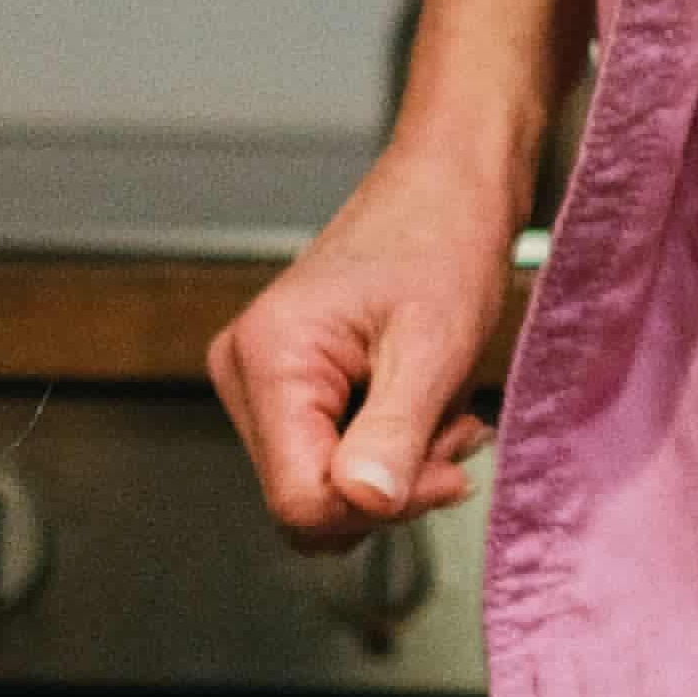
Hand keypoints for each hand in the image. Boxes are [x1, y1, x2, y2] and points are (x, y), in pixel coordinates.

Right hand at [208, 142, 511, 548]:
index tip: (441, 470)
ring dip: (397, 468)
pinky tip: (422, 407)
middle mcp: (246, 371)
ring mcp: (262, 380)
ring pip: (324, 487)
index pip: (298, 503)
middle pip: (308, 502)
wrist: (447, 190)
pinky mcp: (288, 385)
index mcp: (268, 357)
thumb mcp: (433, 347)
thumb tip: (365, 502)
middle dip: (391, 486)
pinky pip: (331, 457)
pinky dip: (388, 449)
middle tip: (450, 434)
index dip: (373, 507)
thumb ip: (395, 433)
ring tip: (441, 410)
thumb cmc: (440, 240)